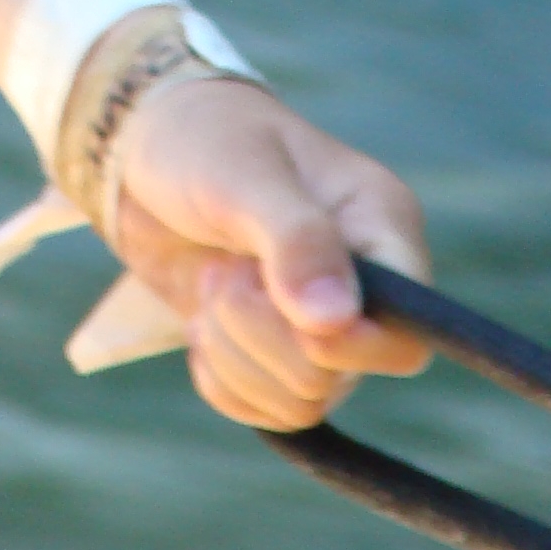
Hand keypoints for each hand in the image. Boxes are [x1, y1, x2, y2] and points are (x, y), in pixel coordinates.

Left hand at [110, 80, 430, 429]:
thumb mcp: (244, 171)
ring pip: (299, 400)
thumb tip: (334, 322)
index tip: (281, 302)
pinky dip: (219, 374)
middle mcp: (363, 287)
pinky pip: (261, 412)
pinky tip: (201, 318)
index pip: (408, 334)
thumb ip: (294, 238)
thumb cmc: (203, 137)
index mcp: (381, 227)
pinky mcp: (272, 353)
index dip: (347, 343)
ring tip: (211, 277)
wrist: (142, 148)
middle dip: (260, 329)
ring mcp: (319, 327)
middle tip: (226, 264)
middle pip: (338, 375)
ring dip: (233, 348)